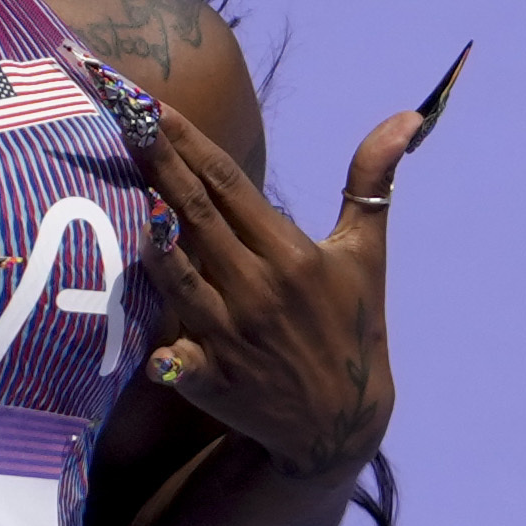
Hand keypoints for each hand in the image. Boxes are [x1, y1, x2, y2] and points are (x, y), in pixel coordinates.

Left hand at [134, 46, 446, 475]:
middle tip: (117, 115)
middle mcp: (259, 288)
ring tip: (123, 191)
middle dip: (155, 162)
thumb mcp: (366, 252)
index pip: (228, 184)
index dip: (187, 142)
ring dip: (152, 237)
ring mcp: (233, 336)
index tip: (152, 104)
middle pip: (196, 214)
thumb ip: (371, 180)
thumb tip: (408, 117)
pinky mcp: (216, 380)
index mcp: (291, 253)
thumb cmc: (350, 323)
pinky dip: (166, 355)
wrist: (342, 422)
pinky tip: (148, 343)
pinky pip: (180, 362)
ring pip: (179, 276)